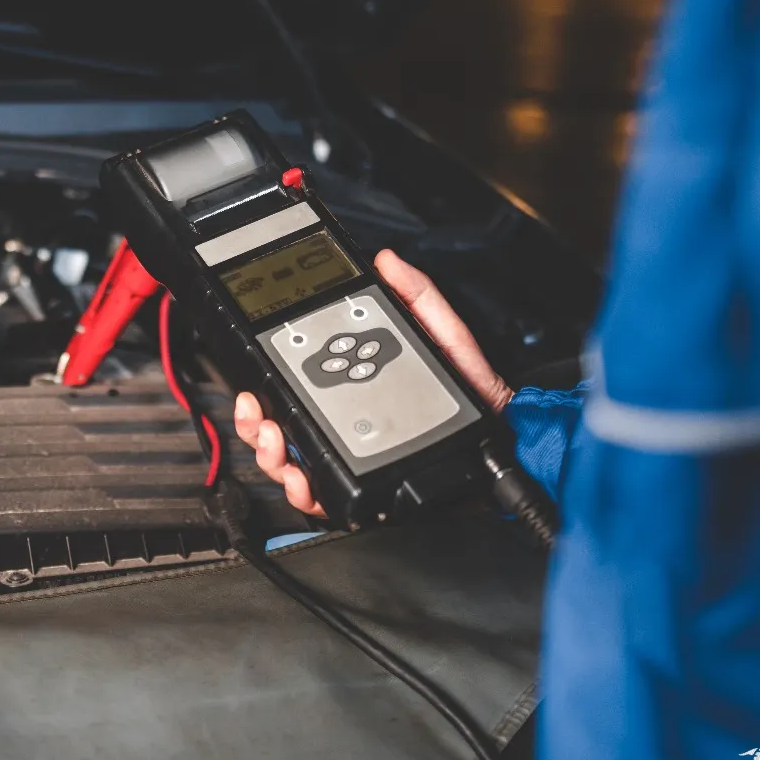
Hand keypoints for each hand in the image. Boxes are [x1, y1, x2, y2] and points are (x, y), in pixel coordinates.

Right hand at [232, 249, 513, 517]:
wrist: (505, 436)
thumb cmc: (475, 390)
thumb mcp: (443, 333)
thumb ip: (416, 296)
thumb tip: (388, 262)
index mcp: (353, 386)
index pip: (295, 385)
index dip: (265, 381)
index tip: (255, 372)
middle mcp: (345, 426)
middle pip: (278, 427)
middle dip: (254, 422)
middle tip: (256, 412)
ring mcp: (351, 460)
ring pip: (289, 464)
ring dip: (270, 454)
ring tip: (275, 440)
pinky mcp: (365, 492)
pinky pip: (322, 497)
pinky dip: (304, 490)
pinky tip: (305, 476)